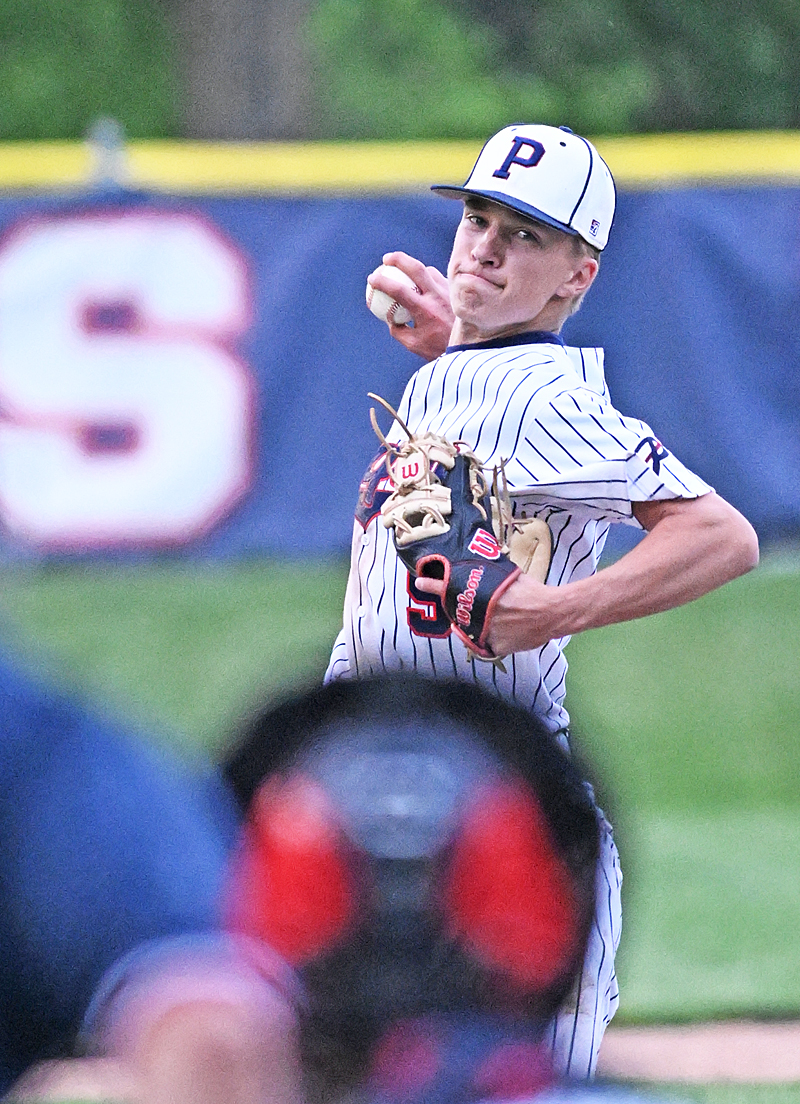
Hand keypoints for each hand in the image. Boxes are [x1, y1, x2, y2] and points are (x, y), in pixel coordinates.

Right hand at [369, 251, 453, 358]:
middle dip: (398, 259)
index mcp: (425, 311)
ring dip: (413, 267)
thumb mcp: (414, 344)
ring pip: (428, 270)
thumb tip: (388, 317)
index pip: (399, 290)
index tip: (372, 278)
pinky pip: (438, 277)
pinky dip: (427, 276)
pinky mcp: (455, 291)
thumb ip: (398, 331)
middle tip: (386, 259)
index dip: (382, 282)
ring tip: (403, 270)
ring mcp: (448, 291)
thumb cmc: (439, 348)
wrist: (469, 347)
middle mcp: (437, 297)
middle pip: (416, 268)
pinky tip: (421, 282)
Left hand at [415, 572, 558, 656]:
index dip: (434, 585)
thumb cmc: (533, 592)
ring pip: (473, 631)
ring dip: (478, 626)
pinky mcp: (497, 647)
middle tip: (471, 607)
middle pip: (460, 614)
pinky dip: (494, 639)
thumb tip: (481, 571)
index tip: (421, 582)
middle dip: (460, 610)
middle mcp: (481, 614)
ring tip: (501, 619)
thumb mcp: (509, 579)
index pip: (451, 588)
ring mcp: (487, 632)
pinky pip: (487, 645)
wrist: (553, 612)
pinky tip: (509, 631)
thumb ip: (492, 579)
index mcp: (483, 595)